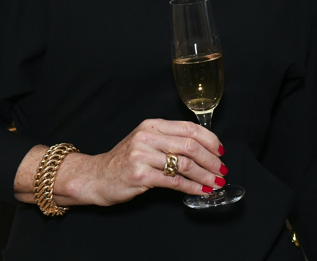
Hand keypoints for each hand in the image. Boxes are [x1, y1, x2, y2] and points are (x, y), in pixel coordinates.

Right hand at [15, 119, 226, 206]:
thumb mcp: (146, 141)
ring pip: (184, 164)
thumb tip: (205, 148)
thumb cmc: (124, 160)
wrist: (94, 176)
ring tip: (215, 182)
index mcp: (152, 125)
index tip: (221, 151)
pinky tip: (201, 190)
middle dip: (211, 160)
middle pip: (190, 145)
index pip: (190, 128)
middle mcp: (147, 137)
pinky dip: (191, 187)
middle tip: (221, 170)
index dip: (210, 140)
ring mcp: (142, 156)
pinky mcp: (140, 175)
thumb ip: (170, 139)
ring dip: (205, 175)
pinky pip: (173, 181)